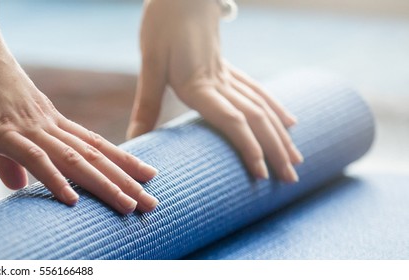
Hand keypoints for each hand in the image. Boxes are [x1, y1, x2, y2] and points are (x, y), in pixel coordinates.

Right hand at [0, 0, 158, 213]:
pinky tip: (71, 199)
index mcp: (47, 119)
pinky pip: (34, 157)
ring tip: (129, 206)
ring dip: (103, 184)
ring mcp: (26, 125)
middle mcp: (45, 123)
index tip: (146, 177)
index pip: (93, 143)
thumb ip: (8, 158)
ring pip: (74, 159)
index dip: (121, 161)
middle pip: (93, 156)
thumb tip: (19, 186)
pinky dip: (54, 179)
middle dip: (124, 181)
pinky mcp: (1, 129)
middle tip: (152, 204)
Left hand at [127, 0, 302, 182]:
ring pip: (263, 107)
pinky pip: (259, 92)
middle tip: (291, 180)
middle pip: (256, 119)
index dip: (249, 148)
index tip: (262, 174)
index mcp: (199, 84)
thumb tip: (134, 140)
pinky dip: (277, 109)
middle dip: (275, 151)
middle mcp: (220, 82)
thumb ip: (147, 104)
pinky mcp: (229, 68)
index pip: (232, 120)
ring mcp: (228, 74)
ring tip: (297, 161)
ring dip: (281, 136)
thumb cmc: (163, 26)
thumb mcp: (150, 64)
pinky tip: (290, 123)